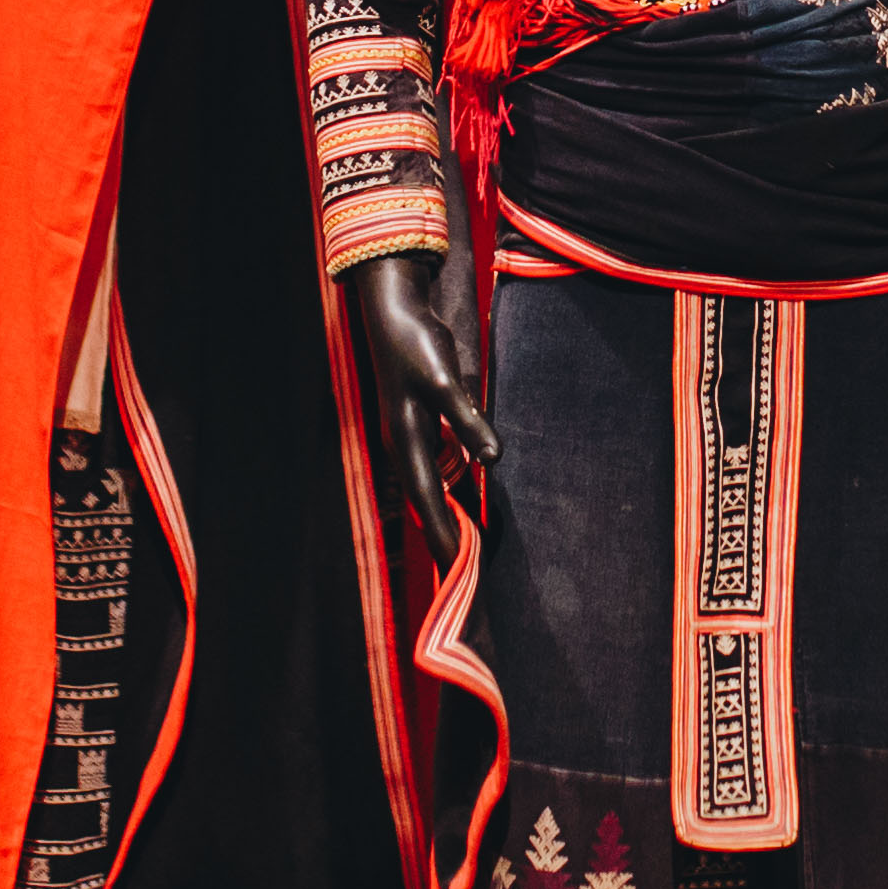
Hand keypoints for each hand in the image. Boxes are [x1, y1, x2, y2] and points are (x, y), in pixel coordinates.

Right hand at [348, 252, 494, 559]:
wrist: (395, 311)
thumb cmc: (416, 345)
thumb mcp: (447, 381)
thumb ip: (468, 420)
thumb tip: (493, 461)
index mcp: (408, 442)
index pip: (430, 503)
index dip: (446, 539)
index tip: (461, 575)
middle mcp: (406, 446)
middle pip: (429, 504)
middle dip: (447, 539)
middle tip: (467, 577)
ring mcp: (412, 437)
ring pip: (433, 488)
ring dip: (449, 516)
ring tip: (470, 549)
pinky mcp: (421, 424)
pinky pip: (438, 468)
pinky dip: (453, 489)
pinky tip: (467, 497)